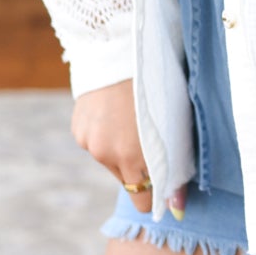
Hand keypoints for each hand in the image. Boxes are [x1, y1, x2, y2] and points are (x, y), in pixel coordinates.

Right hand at [71, 79, 186, 218]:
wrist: (119, 46)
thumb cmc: (158, 80)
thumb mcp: (176, 121)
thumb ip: (176, 165)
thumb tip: (178, 208)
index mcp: (135, 155)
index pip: (143, 199)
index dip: (155, 194)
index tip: (163, 185)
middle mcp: (108, 155)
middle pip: (126, 179)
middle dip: (139, 167)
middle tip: (150, 137)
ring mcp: (89, 142)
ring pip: (110, 159)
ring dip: (120, 148)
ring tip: (130, 116)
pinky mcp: (78, 129)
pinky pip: (95, 141)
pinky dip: (105, 133)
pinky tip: (114, 109)